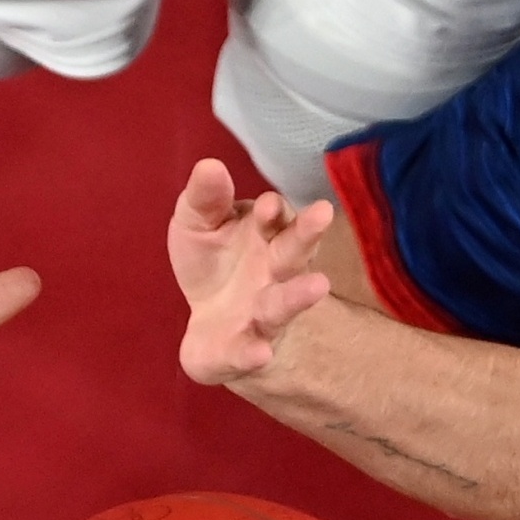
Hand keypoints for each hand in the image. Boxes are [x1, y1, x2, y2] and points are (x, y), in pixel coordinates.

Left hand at [169, 158, 332, 384]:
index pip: (276, 218)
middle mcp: (274, 272)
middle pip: (294, 251)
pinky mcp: (243, 349)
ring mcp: (263, 312)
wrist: (212, 327)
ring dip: (299, 295)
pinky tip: (260, 353)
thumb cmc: (212, 263)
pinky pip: (250, 351)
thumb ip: (204, 199)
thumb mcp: (197, 223)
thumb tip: (210, 165)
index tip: (268, 204)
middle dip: (307, 233)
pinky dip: (254, 353)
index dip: (274, 210)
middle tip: (323, 214)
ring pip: (283, 303)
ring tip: (319, 286)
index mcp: (265, 235)